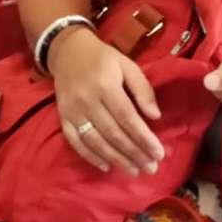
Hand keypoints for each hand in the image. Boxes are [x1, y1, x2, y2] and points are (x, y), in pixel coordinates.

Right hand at [49, 26, 164, 175]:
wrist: (67, 51)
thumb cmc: (103, 58)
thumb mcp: (127, 65)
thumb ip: (142, 89)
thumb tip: (155, 116)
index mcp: (106, 85)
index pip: (128, 118)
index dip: (143, 138)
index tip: (159, 154)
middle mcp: (87, 100)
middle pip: (113, 133)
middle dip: (134, 153)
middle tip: (151, 168)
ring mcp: (72, 111)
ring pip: (96, 141)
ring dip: (116, 159)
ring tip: (134, 171)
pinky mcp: (62, 117)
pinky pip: (75, 141)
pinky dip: (90, 156)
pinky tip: (106, 166)